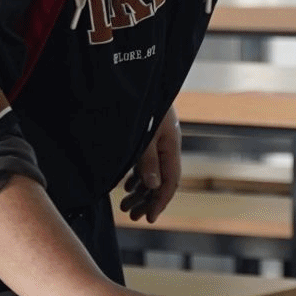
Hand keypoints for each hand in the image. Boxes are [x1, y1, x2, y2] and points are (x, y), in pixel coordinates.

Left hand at [119, 107, 181, 222]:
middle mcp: (167, 145)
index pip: (170, 181)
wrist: (138, 77)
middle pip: (161, 181)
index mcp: (171, 144)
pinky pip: (145, 163)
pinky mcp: (147, 135)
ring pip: (152, 173)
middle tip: (133, 217)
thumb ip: (147, 159)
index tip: (149, 218)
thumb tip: (154, 186)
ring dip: (139, 192)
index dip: (160, 202)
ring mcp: (157, 140)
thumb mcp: (143, 132)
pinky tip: (126, 187)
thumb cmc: (141, 103)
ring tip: (125, 206)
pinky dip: (136, 177)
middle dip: (147, 201)